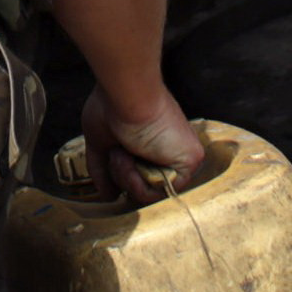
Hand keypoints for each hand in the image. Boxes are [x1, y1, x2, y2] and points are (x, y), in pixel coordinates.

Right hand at [85, 86, 205, 199]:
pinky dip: (138, 183)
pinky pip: (161, 191)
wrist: (125, 95)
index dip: (122, 172)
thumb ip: (103, 169)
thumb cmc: (112, 107)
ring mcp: (181, 155)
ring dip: (127, 177)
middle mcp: (170, 148)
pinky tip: (132, 159)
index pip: (140, 172)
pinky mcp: (191, 161)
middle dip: (122, 175)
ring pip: (151, 190)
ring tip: (121, 152)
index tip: (112, 155)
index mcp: (154, 140)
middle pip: (143, 184)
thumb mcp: (100, 142)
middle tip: (116, 151)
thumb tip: (108, 196)